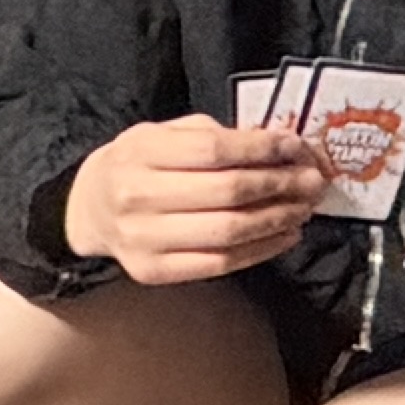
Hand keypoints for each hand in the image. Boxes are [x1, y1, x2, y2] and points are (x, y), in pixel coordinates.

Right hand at [61, 112, 326, 284]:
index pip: (214, 151)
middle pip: (226, 193)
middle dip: (280, 185)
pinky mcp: (153, 271)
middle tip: (313, 181)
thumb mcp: (165, 134)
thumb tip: (280, 147)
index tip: (295, 147)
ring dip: (277, 220)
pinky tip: (285, 235)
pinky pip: (219, 264)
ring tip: (304, 208)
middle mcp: (138, 196)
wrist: (91, 208)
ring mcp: (144, 239)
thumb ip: (215, 137)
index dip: (262, 149)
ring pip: (228, 232)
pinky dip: (260, 251)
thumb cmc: (139, 164)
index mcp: (141, 152)